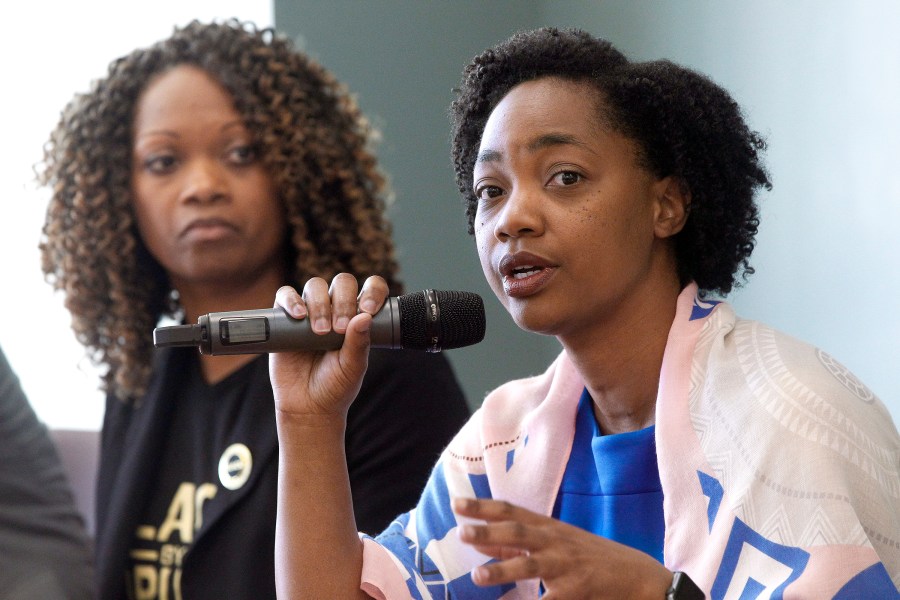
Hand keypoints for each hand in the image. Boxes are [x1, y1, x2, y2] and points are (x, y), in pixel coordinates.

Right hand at [269, 273, 389, 417]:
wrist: (307, 406)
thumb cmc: (335, 386)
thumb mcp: (353, 367)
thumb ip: (359, 344)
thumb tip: (365, 316)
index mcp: (358, 317)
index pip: (370, 289)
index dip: (372, 291)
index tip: (369, 309)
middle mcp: (335, 309)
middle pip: (341, 283)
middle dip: (343, 301)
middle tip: (339, 328)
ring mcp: (310, 311)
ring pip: (315, 286)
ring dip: (320, 303)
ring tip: (320, 331)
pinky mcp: (284, 318)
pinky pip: (284, 296)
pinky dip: (291, 300)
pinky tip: (298, 316)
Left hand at [452, 497, 672, 599]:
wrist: (640, 577)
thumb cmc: (591, 559)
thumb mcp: (557, 543)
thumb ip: (519, 543)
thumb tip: (481, 540)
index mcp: (549, 527)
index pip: (511, 511)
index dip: (483, 506)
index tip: (456, 504)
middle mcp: (556, 542)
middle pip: (518, 531)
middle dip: (488, 531)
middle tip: (461, 532)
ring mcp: (567, 566)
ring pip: (531, 564)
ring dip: (503, 569)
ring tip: (477, 576)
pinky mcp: (577, 591)